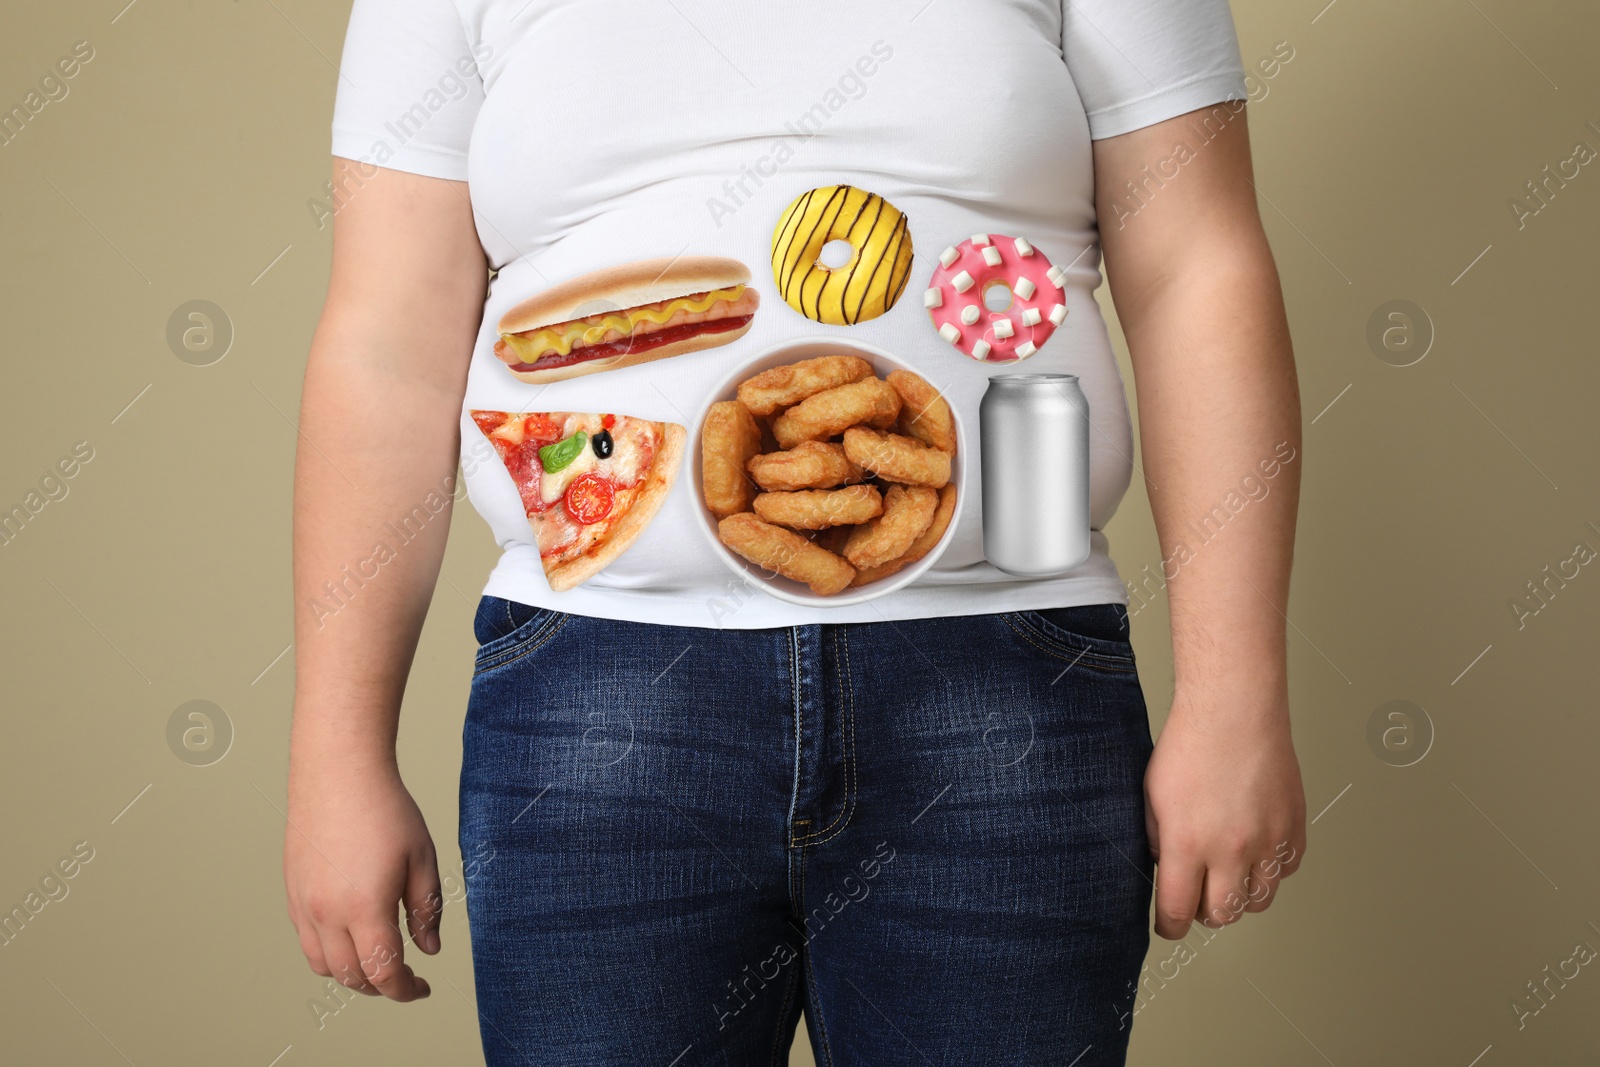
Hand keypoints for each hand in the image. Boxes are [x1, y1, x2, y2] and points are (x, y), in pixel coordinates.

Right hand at [283, 757, 441, 1000]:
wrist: (338, 773)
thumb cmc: (385, 810)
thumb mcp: (421, 859)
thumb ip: (426, 910)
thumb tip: (429, 949)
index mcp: (365, 908)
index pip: (383, 973)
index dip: (405, 990)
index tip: (422, 988)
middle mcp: (326, 914)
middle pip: (352, 977)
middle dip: (382, 986)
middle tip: (406, 976)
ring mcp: (303, 905)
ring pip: (324, 965)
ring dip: (352, 973)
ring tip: (379, 959)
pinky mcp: (291, 893)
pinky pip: (308, 941)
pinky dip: (330, 952)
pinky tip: (352, 934)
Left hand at [1144, 692, 1305, 939]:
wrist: (1234, 712)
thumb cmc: (1190, 745)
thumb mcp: (1152, 796)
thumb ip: (1157, 839)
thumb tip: (1166, 867)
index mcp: (1188, 844)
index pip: (1178, 911)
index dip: (1170, 926)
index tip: (1168, 926)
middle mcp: (1231, 850)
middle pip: (1223, 913)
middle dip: (1205, 912)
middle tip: (1197, 897)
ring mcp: (1267, 841)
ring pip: (1259, 899)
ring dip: (1240, 895)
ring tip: (1226, 874)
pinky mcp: (1293, 828)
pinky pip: (1286, 870)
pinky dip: (1270, 870)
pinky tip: (1254, 851)